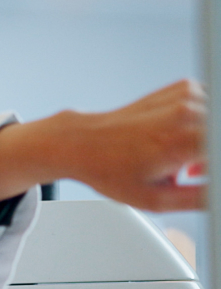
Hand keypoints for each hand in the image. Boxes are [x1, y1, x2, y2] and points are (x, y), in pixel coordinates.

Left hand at [0, 79, 205, 210]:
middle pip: (219, 137)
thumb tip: (218, 195)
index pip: (220, 150)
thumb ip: (199, 198)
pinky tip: (177, 139)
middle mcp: (187, 113)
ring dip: (209, 142)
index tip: (196, 173)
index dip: (211, 168)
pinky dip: (201, 124)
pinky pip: (209, 108)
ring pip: (216, 123)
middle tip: (189, 171)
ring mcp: (186, 97)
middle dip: (211, 158)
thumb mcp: (154, 199)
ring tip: (179, 159)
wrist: (81, 142)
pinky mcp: (184, 88)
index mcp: (184, 141)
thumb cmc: (109, 170)